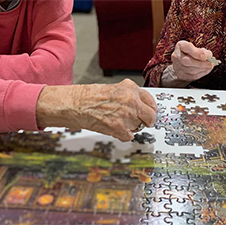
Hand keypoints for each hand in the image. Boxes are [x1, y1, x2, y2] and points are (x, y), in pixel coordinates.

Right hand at [36, 79, 156, 141]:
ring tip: (116, 121)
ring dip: (131, 127)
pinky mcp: (120, 128)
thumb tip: (140, 107)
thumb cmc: (89, 97)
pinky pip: (129, 136)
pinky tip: (113, 128)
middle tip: (142, 123)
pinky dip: (122, 135)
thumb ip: (128, 96)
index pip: (151, 101)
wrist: (74, 104)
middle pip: (151, 116)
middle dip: (147, 121)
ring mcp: (127, 115)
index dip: (151, 109)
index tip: (150, 113)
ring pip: (139, 127)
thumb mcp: (113, 89)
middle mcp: (131, 101)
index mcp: (130, 88)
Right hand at [170, 40, 215, 83]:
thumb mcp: (196, 48)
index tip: (204, 56)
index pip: (186, 47)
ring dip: (203, 69)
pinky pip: (193, 76)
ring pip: (191, 70)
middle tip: (211, 63)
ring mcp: (177, 67)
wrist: (181, 63)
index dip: (196, 52)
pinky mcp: (181, 75)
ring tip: (210, 66)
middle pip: (187, 61)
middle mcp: (176, 56)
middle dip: (201, 63)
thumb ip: (202, 51)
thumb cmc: (191, 53)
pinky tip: (206, 70)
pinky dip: (202, 73)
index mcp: (181, 46)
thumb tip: (209, 56)